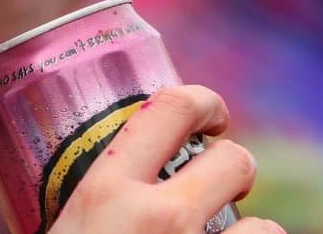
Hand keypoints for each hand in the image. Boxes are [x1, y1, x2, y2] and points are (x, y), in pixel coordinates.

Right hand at [49, 85, 283, 233]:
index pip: (171, 108)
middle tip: (218, 181)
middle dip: (232, 165)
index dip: (204, 101)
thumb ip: (85, 204)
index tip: (209, 115)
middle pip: (233, 161)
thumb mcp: (57, 228)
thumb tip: (90, 196)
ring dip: (251, 225)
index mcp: (105, 190)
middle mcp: (158, 217)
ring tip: (228, 232)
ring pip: (264, 224)